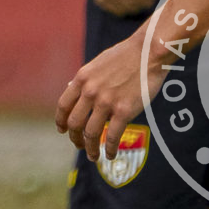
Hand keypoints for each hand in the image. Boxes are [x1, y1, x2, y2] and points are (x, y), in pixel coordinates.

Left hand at [56, 31, 153, 159]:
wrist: (147, 53)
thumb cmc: (126, 57)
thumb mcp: (97, 64)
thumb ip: (87, 81)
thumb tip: (77, 93)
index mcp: (82, 79)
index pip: (63, 105)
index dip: (61, 121)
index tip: (62, 130)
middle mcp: (90, 91)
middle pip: (74, 123)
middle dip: (74, 138)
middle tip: (79, 146)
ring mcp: (106, 102)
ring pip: (90, 133)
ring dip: (90, 148)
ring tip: (93, 156)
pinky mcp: (124, 111)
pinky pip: (111, 136)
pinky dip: (109, 149)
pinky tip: (110, 155)